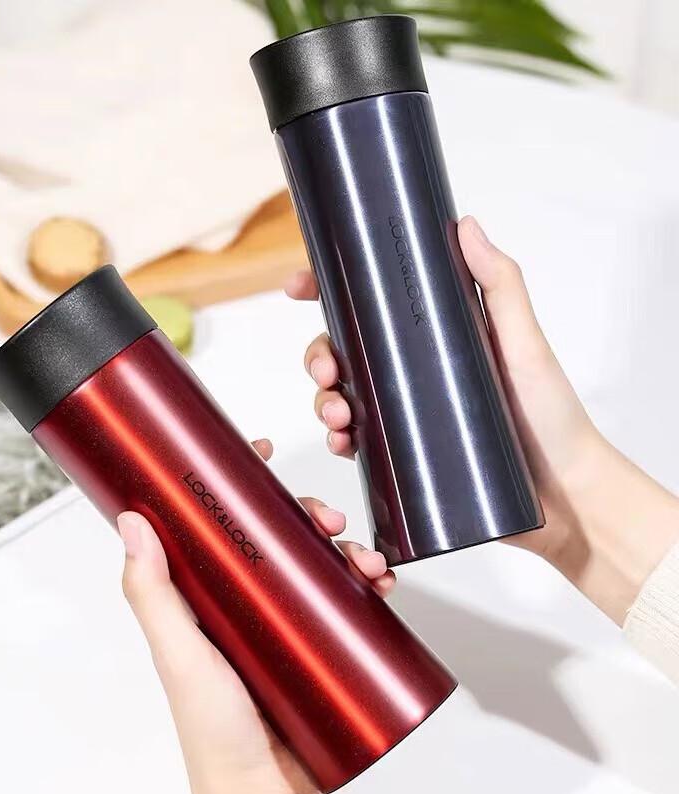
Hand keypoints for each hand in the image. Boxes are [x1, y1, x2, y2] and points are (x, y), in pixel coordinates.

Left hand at [117, 439, 392, 793]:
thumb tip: (133, 523)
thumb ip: (154, 595)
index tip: (257, 451)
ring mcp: (284, 622)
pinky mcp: (317, 644)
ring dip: (347, 548)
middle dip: (309, 514)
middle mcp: (246, 600)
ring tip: (365, 561)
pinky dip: (367, 586)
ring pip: (318, 562)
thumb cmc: (211, 734)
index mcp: (208, 594)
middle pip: (279, 534)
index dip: (241, 481)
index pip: (221, 522)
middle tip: (328, 518)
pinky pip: (346, 603)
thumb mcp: (180, 655)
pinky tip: (381, 586)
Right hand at [286, 216, 678, 623]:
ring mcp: (408, 409)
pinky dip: (340, 440)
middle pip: (345, 349)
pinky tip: (344, 444)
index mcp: (437, 333)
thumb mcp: (525, 344)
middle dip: (319, 355)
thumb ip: (500, 285)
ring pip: (343, 394)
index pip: (374, 303)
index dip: (329, 290)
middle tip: (326, 370)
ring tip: (337, 415)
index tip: (299, 287)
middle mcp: (416, 368)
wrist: (564, 497)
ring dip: (324, 400)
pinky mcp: (406, 450)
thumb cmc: (552, 418)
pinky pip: (357, 439)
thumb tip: (466, 225)